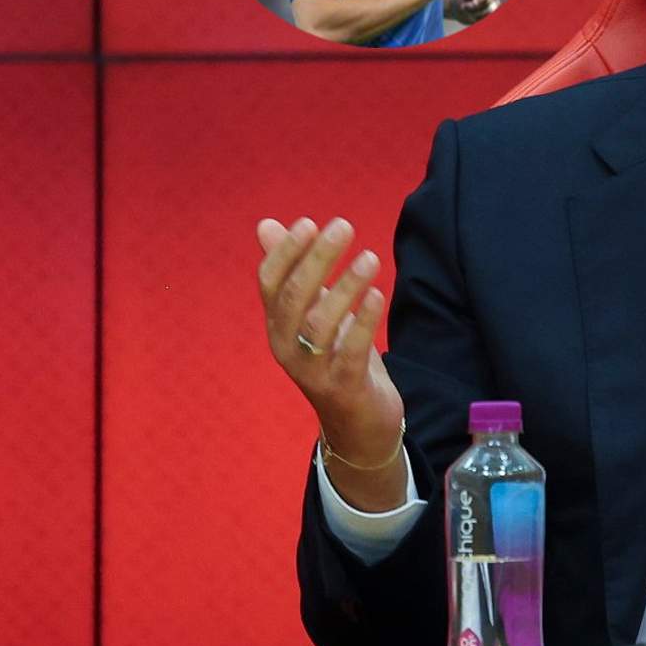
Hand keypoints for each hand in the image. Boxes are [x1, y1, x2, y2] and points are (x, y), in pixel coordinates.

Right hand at [256, 216, 405, 505]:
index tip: (310, 222)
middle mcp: (287, 347)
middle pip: (293, 298)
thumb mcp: (313, 311)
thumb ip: (294, 269)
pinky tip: (378, 294)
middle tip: (343, 226)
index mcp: (277, 325)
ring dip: (345, 287)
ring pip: (319, 324)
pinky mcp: (344, 387)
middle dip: (316, 260)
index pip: (270, 283)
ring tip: (369, 258)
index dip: (286, 252)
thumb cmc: (335, 357)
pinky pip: (350, 352)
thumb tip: (267, 224)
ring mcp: (313, 370)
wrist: (357, 422)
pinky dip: (364, 322)